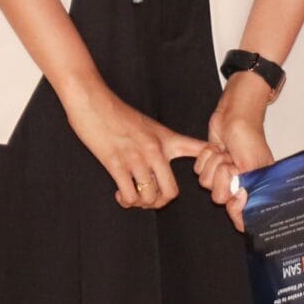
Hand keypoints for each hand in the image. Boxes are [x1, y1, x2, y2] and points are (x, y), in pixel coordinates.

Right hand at [61, 78, 202, 209]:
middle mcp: (155, 150)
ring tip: (132, 196)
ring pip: (150, 197)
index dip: (211, 166)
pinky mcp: (115, 163)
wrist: (92, 99)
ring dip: (140, 203)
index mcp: (166, 138)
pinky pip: (130, 196)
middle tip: (150, 199)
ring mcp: (136, 158)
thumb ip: (159, 143)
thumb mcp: (147, 125)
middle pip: (171, 192)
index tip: (206, 177)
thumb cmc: (116, 112)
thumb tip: (161, 164)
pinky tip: (120, 194)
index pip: (199, 150)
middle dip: (160, 202)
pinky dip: (126, 201)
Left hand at [195, 76, 275, 232]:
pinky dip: (204, 158)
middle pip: (220, 198)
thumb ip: (246, 191)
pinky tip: (216, 148)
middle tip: (231, 162)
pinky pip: (198, 171)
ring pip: (206, 184)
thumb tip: (241, 217)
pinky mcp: (210, 165)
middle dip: (221, 176)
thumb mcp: (251, 166)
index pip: (245, 214)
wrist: (235, 113)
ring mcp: (223, 175)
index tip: (237, 192)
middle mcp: (239, 184)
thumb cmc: (249, 136)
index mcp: (256, 187)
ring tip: (224, 152)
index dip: (237, 206)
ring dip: (212, 164)